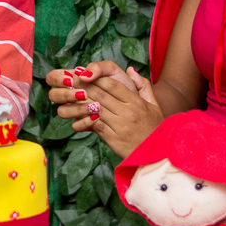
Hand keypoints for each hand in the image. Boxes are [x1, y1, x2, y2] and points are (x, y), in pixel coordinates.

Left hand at [47, 62, 162, 157]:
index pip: (113, 85)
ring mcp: (120, 126)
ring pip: (95, 109)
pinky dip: (84, 119)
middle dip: (84, 86)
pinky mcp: (113, 139)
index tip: (85, 73)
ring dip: (80, 101)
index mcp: (136, 102)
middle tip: (70, 79)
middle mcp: (128, 113)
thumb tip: (130, 69)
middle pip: (101, 95)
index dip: (97, 77)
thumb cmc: (155, 129)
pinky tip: (76, 114)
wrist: (157, 155)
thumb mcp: (154, 105)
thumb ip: (143, 86)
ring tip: (69, 95)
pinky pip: (95, 125)